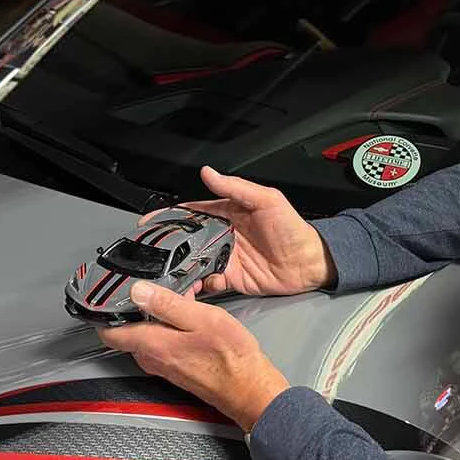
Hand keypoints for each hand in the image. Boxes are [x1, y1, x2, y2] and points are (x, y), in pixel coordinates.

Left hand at [98, 281, 290, 431]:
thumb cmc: (231, 357)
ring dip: (155, 319)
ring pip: (145, 337)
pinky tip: (188, 321)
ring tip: (176, 301)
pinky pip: (161, 345)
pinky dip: (167, 330)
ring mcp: (163, 366)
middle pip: (127, 331)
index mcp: (152, 345)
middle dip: (136, 310)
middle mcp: (152, 359)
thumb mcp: (202, 319)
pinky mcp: (175, 369)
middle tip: (154, 289)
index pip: (109, 332)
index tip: (107, 295)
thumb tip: (138, 291)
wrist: (249, 389)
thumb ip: (167, 305)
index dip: (103, 312)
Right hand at [149, 166, 335, 296]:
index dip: (170, 216)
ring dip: (180, 269)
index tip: (149, 222)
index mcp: (228, 214)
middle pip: (187, 240)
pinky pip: (209, 283)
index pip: (192, 213)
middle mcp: (223, 236)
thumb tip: (209, 173)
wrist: (310, 262)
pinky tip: (196, 285)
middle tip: (150, 254)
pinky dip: (199, 285)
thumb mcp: (267, 200)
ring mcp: (226, 259)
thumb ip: (236, 187)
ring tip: (167, 274)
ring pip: (194, 263)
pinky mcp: (232, 279)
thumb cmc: (293, 228)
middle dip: (168, 247)